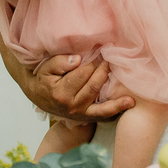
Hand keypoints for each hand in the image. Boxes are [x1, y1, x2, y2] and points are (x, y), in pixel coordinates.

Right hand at [0, 37, 134, 121]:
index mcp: (61, 93)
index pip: (82, 74)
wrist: (38, 96)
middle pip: (94, 85)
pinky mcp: (87, 117)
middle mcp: (72, 106)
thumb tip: (78, 59)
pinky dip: (117, 108)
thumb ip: (60, 62)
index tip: (101, 49)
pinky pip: (104, 114)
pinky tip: (129, 102)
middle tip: (111, 57)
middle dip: (104, 69)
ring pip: (102, 101)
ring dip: (115, 89)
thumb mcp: (46, 68)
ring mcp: (80, 114)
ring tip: (127, 77)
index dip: (93, 61)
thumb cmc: (44, 79)